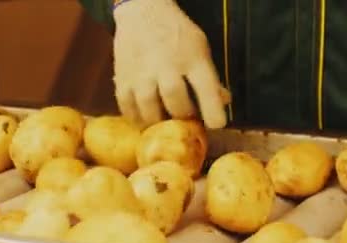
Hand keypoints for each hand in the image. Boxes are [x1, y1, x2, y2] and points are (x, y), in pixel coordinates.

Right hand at [113, 0, 229, 128]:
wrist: (144, 12)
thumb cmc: (177, 35)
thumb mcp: (200, 49)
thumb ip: (210, 77)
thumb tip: (224, 101)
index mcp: (192, 58)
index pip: (206, 88)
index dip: (213, 110)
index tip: (217, 125)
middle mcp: (167, 65)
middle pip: (176, 102)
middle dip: (182, 117)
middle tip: (184, 120)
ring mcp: (142, 72)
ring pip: (149, 108)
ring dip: (158, 122)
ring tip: (162, 123)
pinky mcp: (122, 77)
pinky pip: (126, 106)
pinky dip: (135, 118)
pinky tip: (143, 119)